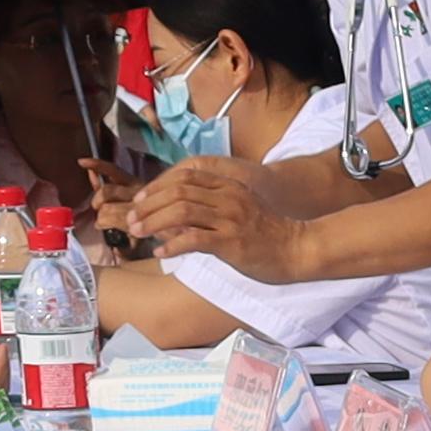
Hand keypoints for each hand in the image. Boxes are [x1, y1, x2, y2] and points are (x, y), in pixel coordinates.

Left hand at [118, 155, 290, 275]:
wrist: (299, 248)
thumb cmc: (269, 233)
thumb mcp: (241, 208)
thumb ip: (214, 204)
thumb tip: (178, 213)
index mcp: (229, 186)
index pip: (185, 176)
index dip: (157, 186)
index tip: (140, 201)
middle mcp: (228, 198)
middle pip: (178, 192)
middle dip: (148, 205)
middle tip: (131, 220)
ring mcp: (230, 219)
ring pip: (181, 212)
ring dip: (153, 223)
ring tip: (137, 234)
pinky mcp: (232, 242)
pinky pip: (194, 239)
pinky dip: (172, 245)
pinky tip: (161, 254)